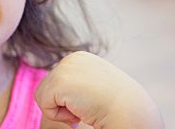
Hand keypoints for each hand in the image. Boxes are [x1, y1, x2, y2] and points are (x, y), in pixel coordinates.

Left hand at [35, 51, 163, 128]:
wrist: (130, 111)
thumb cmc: (117, 105)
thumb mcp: (95, 86)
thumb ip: (79, 83)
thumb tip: (61, 92)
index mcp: (80, 58)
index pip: (58, 81)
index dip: (71, 98)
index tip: (91, 101)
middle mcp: (71, 58)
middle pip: (48, 86)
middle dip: (65, 102)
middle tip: (88, 106)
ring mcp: (65, 67)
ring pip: (43, 95)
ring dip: (62, 109)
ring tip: (84, 107)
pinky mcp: (60, 82)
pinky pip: (44, 104)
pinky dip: (59, 115)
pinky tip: (80, 111)